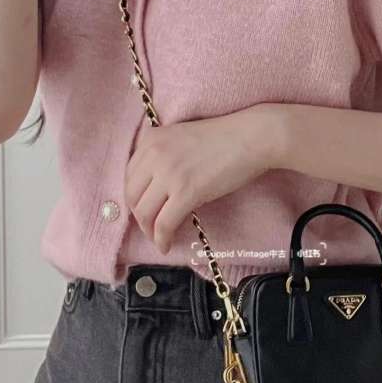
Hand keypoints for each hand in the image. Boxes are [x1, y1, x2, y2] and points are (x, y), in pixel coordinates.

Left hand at [124, 104, 280, 253]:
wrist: (252, 137)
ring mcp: (169, 173)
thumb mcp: (182, 138)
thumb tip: (155, 187)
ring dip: (149, 231)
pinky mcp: (186, 191)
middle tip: (151, 228)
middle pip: (132, 196)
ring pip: (144, 212)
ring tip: (159, 238)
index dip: (135, 198)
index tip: (145, 209)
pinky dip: (161, 239)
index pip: (129, 176)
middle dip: (139, 217)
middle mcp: (154, 154)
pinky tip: (166, 245)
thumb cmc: (224, 138)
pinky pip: (164, 223)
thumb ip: (163, 156)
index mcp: (151, 139)